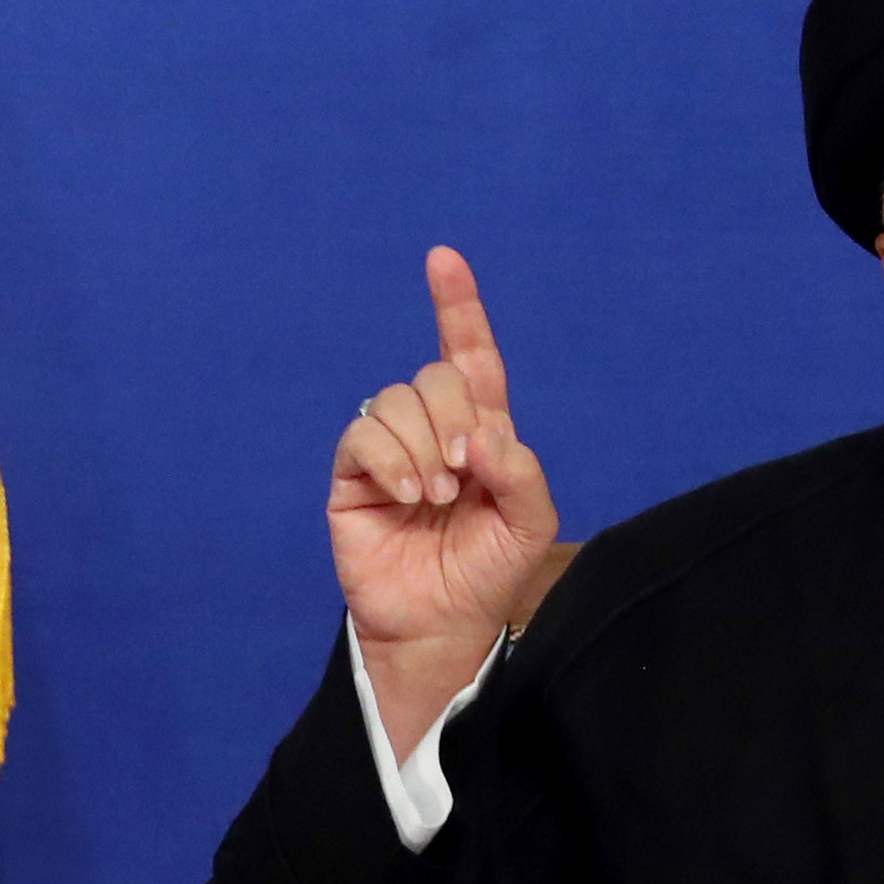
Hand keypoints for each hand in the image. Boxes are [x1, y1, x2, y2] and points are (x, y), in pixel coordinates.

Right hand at [330, 247, 561, 755]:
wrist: (441, 625)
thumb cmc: (487, 572)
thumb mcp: (529, 523)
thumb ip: (520, 472)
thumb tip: (478, 436)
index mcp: (481, 429)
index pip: (471, 355)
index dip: (458, 305)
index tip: (443, 258)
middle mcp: (433, 428)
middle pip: (436, 375)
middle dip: (454, 416)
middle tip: (463, 474)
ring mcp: (390, 449)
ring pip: (396, 399)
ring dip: (422, 446)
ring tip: (436, 497)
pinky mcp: (354, 474)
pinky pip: (363, 434)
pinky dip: (390, 459)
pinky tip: (407, 496)